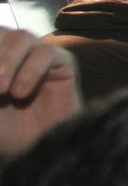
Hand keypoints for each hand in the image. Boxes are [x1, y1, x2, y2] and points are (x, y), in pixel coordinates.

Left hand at [0, 30, 79, 155]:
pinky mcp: (62, 64)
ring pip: (21, 37)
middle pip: (0, 32)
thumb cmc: (4, 133)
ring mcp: (37, 57)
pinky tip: (20, 94)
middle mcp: (13, 53)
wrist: (34, 153)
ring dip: (7, 59)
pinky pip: (47, 53)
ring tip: (1, 90)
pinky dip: (30, 71)